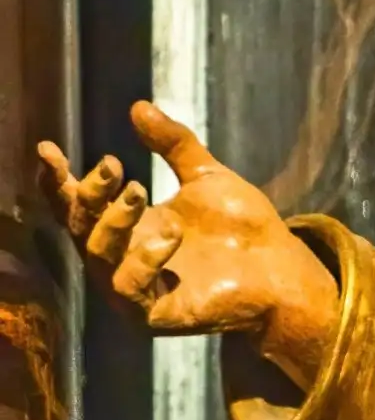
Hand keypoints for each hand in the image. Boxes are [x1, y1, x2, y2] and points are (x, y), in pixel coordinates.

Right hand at [37, 101, 339, 388]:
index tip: (49, 150)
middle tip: (113, 166)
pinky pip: (130, 289)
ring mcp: (134, 289)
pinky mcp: (153, 313)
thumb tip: (138, 105)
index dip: (58, 180)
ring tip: (140, 190)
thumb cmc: (243, 227)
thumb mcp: (206, 178)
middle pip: (81, 226)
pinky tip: (169, 234)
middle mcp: (122, 258)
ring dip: (113, 221)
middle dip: (89, 194)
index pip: (79, 204)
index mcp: (129, 226)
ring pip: (97, 255)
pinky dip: (144, 259)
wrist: (280, 266)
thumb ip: (173, 145)